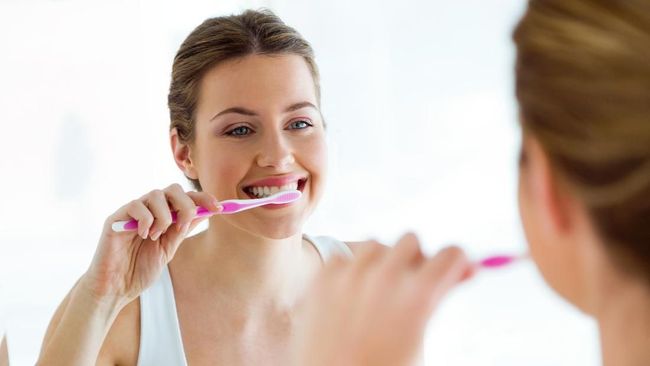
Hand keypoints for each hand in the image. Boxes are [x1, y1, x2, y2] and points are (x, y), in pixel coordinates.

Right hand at [80, 183, 219, 306]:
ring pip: (156, 194)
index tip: (219, 208)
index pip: (185, 198)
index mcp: (163, 217)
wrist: (115, 289)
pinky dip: (146, 220)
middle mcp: (148, 210)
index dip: (203, 199)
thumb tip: (206, 212)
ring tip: (156, 237)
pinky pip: (137, 205)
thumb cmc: (139, 271)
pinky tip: (143, 236)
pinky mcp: (116, 218)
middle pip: (173, 189)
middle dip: (185, 205)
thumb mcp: (168, 249)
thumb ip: (183, 229)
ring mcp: (132, 212)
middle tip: (183, 226)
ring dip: (163, 216)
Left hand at [292, 233, 471, 365]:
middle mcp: (384, 277)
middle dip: (414, 261)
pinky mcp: (322, 279)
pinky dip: (350, 271)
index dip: (453, 265)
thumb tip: (468, 268)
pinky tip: (351, 296)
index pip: (451, 253)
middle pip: (411, 241)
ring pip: (375, 244)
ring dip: (381, 262)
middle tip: (408, 287)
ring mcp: (350, 275)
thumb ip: (440, 295)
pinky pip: (343, 257)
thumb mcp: (421, 336)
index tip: (449, 274)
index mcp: (419, 294)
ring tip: (377, 294)